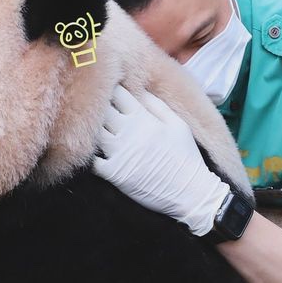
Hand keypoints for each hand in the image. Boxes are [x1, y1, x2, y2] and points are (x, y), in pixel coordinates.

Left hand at [93, 84, 230, 236]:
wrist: (190, 192)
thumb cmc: (186, 156)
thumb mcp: (178, 124)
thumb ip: (156, 105)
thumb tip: (139, 91)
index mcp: (143, 117)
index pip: (117, 93)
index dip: (111, 89)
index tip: (111, 92)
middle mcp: (127, 132)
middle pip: (101, 110)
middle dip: (98, 108)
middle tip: (100, 111)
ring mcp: (118, 152)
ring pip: (93, 133)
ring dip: (93, 131)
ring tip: (98, 132)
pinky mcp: (113, 173)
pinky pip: (92, 160)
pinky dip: (91, 156)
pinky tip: (97, 154)